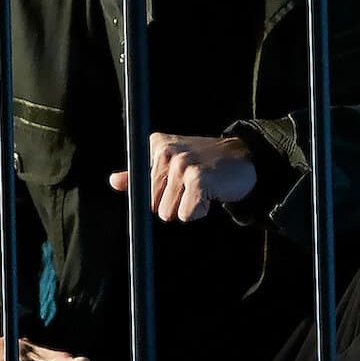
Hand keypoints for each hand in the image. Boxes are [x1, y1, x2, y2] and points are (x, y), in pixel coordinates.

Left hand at [107, 132, 257, 221]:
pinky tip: (210, 194)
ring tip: (202, 189)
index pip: (139, 188)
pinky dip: (200, 211)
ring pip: (167, 212)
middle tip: (192, 187)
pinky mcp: (198, 179)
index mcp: (156, 146)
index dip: (155, 197)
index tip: (173, 190)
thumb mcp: (170, 163)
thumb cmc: (205, 163)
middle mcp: (166, 152)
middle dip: (173, 203)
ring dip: (188, 207)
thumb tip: (114, 181)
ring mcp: (182, 164)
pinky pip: (186, 215)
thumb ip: (140, 173)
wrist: (245, 158)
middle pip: (152, 204)